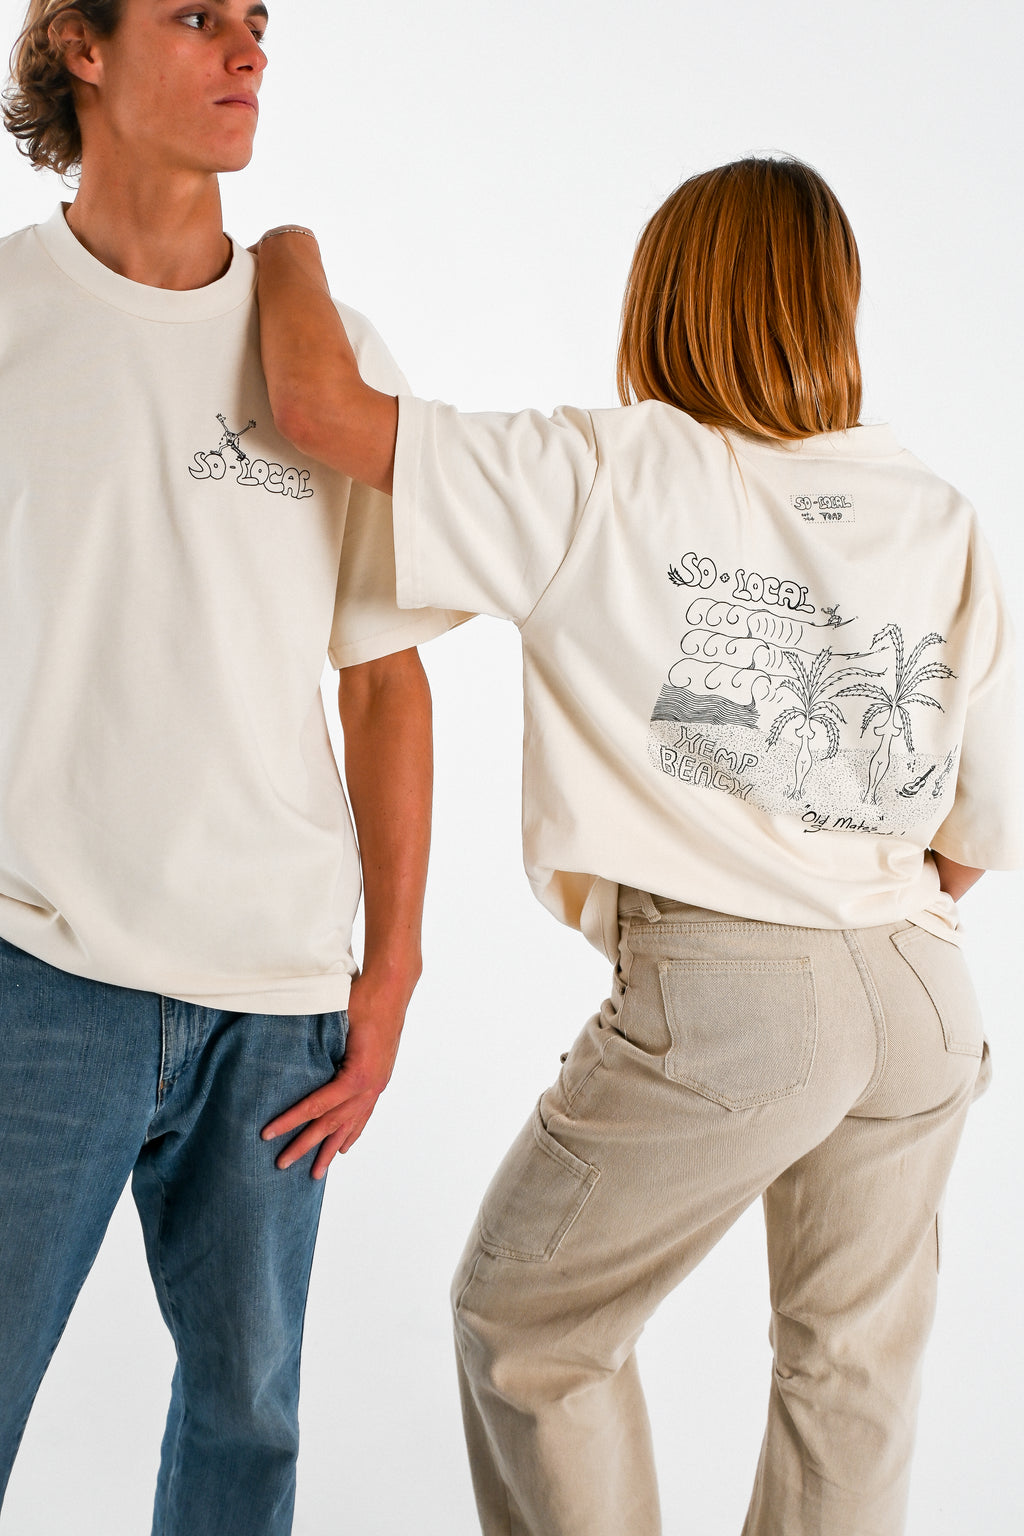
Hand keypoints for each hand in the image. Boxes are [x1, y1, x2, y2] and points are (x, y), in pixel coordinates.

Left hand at [260, 970, 409, 1178]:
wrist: (391, 986)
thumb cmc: (360, 998)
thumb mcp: (333, 1021)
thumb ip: (313, 1045)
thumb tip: (281, 1061)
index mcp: (356, 1076)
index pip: (316, 1106)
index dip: (290, 1122)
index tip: (267, 1134)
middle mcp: (369, 1086)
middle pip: (332, 1124)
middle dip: (305, 1146)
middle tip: (281, 1164)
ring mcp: (377, 1085)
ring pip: (350, 1126)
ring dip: (330, 1150)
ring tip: (315, 1174)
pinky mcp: (379, 1080)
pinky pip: (364, 1114)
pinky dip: (352, 1133)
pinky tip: (344, 1147)